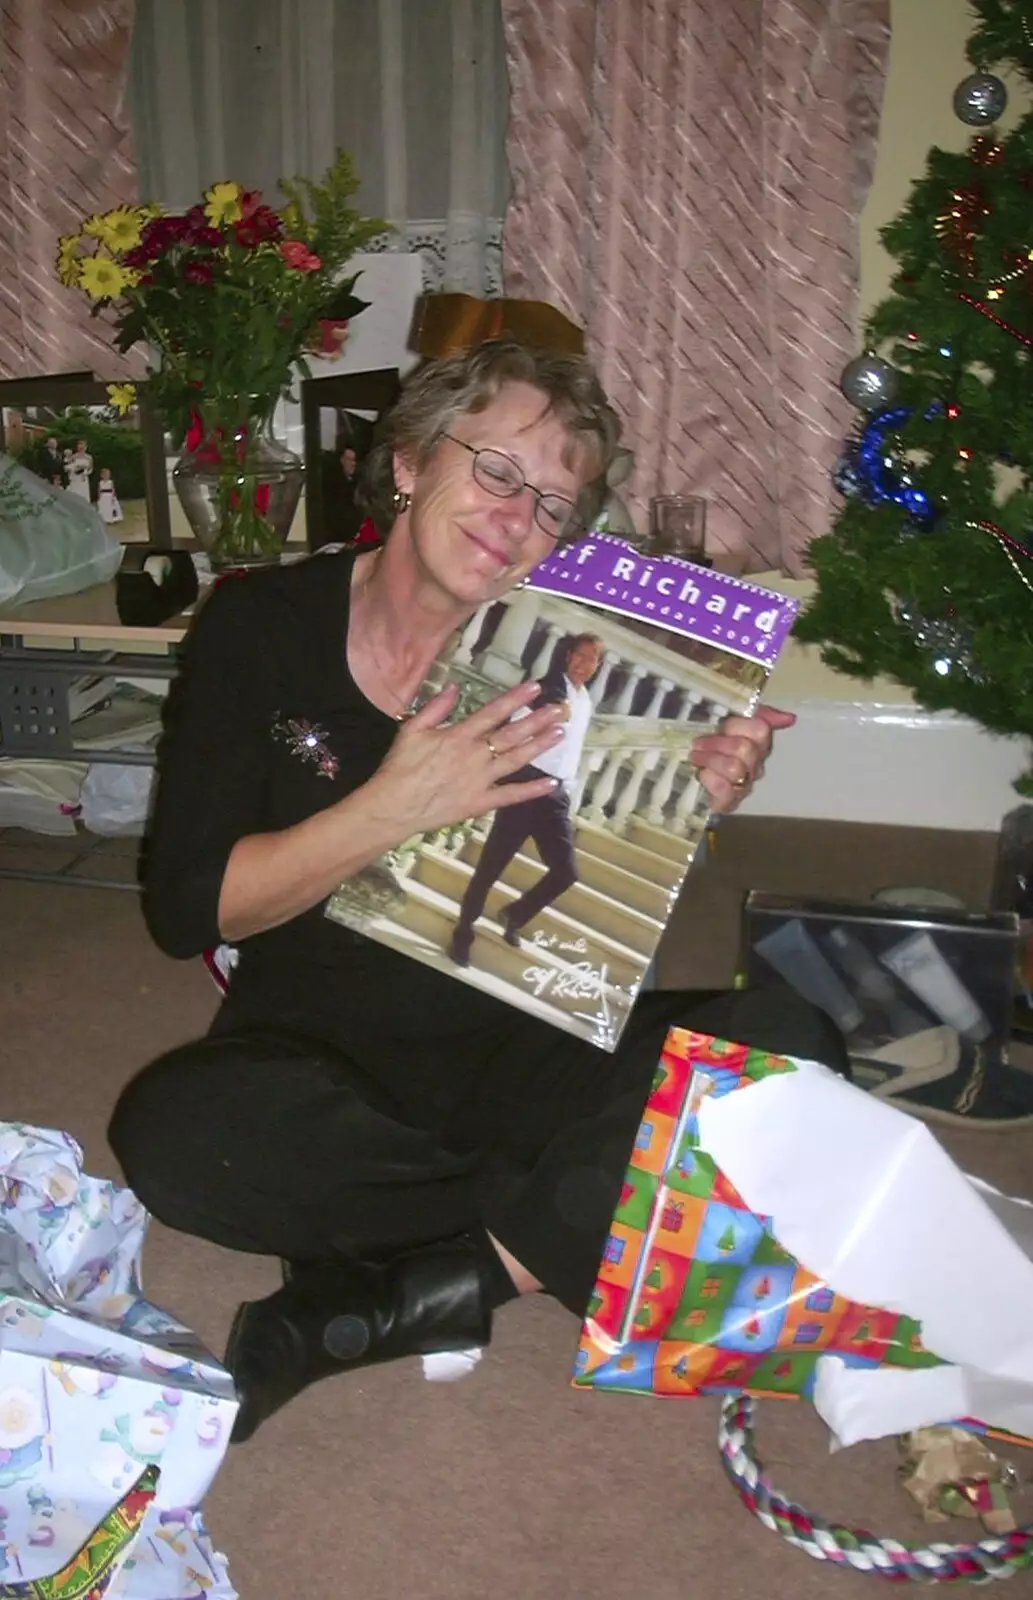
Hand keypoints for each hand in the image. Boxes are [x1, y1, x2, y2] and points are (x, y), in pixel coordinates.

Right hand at [363, 679, 565, 839]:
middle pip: (512, 734)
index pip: (493, 712)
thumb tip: (455, 687)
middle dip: (537, 720)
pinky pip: (511, 795)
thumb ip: (435, 708)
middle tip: (560, 710)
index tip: (536, 687)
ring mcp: (481, 780)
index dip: (515, 698)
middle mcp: (475, 755)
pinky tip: (552, 783)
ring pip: (516, 760)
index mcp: (459, 736)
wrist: (393, 806)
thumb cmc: (400, 767)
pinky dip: (532, 790)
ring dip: (540, 746)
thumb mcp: (411, 730)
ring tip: (560, 734)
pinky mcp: (481, 802)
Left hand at [690, 705, 795, 812]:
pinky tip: (702, 774)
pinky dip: (711, 780)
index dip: (737, 725)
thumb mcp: (725, 717)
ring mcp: (744, 784)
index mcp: (757, 741)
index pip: (760, 730)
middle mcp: (755, 763)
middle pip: (745, 749)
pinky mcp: (729, 802)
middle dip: (718, 743)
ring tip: (695, 756)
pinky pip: (726, 792)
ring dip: (711, 760)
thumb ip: (757, 713)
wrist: (683, 769)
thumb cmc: (707, 740)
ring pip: (735, 768)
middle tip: (698, 743)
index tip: (720, 724)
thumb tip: (789, 718)